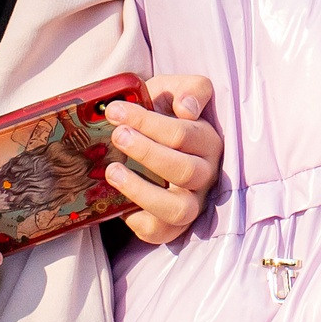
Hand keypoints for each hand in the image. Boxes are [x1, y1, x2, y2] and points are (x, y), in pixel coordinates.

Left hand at [105, 76, 222, 244]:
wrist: (145, 138)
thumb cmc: (161, 113)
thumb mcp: (173, 91)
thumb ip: (190, 89)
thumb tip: (187, 109)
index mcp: (208, 141)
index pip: (184, 134)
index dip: (148, 121)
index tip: (114, 110)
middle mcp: (206, 174)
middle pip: (185, 170)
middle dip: (146, 151)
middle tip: (116, 135)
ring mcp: (191, 202)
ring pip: (178, 208)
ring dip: (142, 190)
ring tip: (112, 170)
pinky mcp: (172, 225)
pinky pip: (160, 231)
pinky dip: (138, 220)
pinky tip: (118, 202)